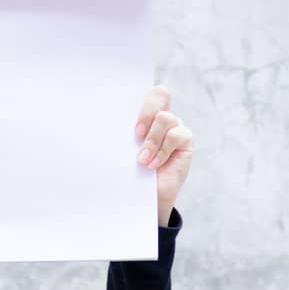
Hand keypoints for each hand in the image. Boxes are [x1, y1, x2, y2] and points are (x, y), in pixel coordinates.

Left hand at [134, 85, 194, 226]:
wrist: (144, 198)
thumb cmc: (129, 172)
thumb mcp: (121, 151)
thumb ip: (121, 135)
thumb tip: (103, 123)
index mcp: (143, 114)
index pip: (143, 91)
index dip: (137, 96)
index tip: (125, 115)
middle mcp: (160, 115)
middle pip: (160, 93)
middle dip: (146, 111)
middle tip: (136, 133)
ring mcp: (174, 126)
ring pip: (165, 118)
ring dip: (151, 140)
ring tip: (142, 160)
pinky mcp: (185, 140)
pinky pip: (175, 135)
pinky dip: (162, 150)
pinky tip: (153, 165)